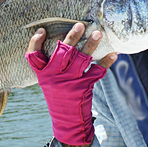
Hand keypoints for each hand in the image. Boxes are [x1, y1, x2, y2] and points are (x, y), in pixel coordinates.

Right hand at [26, 23, 116, 146]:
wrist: (67, 121)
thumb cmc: (58, 96)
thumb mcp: (49, 82)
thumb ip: (52, 65)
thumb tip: (65, 40)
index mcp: (43, 74)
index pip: (33, 56)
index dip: (35, 43)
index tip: (42, 30)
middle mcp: (55, 76)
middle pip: (62, 52)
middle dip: (72, 37)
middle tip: (80, 25)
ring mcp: (70, 81)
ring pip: (81, 59)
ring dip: (90, 45)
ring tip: (98, 33)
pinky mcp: (84, 87)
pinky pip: (97, 71)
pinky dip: (106, 62)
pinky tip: (114, 53)